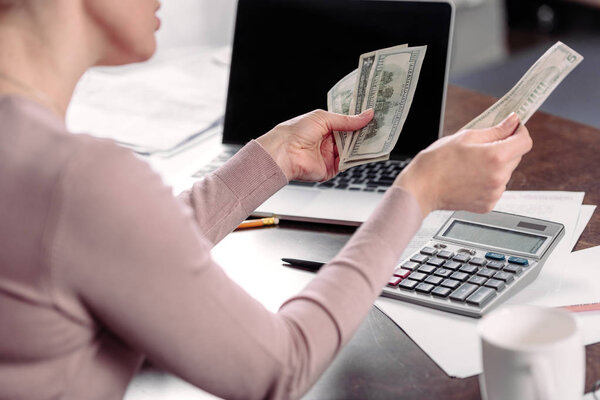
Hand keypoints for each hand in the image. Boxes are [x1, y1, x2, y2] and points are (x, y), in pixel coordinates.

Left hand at [256, 109, 373, 181]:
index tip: (374, 115)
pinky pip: (348, 163)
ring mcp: (330, 155)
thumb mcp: (324, 118)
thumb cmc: (296, 131)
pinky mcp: (331, 169)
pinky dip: (357, 158)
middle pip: (352, 137)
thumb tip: (367, 115)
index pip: (346, 123)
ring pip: (352, 150)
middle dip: (364, 133)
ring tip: (378, 137)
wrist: (285, 152)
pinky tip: (367, 151)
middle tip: (381, 126)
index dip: (359, 120)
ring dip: (363, 145)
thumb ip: (347, 120)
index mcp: (325, 127)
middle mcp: (328, 141)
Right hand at [395, 113, 532, 215]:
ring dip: (495, 166)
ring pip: (505, 173)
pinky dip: (487, 181)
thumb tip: (512, 123)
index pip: (525, 141)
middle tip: (481, 147)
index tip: (512, 129)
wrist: (421, 188)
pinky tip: (469, 178)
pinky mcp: (488, 204)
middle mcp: (499, 177)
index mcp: (496, 156)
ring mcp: (494, 193)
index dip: (519, 132)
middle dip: (504, 148)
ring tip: (470, 165)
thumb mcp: (465, 137)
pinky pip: (496, 187)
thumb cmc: (436, 162)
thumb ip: (494, 130)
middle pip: (516, 157)